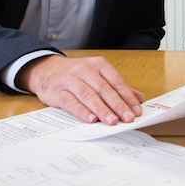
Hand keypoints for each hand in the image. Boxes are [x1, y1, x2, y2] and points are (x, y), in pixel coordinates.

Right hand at [17, 55, 144, 124]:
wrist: (45, 69)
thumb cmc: (76, 74)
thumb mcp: (97, 75)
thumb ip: (117, 87)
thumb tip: (139, 98)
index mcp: (98, 64)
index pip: (116, 81)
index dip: (128, 97)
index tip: (137, 110)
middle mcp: (85, 70)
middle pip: (104, 89)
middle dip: (118, 105)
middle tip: (128, 118)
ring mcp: (70, 80)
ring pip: (89, 95)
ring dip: (102, 110)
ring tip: (112, 121)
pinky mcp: (58, 92)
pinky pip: (71, 102)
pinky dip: (82, 111)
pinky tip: (91, 119)